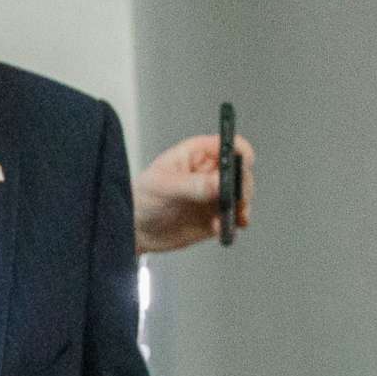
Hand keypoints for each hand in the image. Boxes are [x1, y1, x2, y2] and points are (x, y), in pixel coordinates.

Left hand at [132, 132, 255, 254]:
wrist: (132, 230)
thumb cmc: (140, 198)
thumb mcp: (164, 187)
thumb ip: (193, 185)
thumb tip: (220, 183)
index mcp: (197, 154)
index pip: (229, 145)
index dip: (241, 153)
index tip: (243, 167)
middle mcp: (210, 173)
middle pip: (241, 173)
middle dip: (243, 187)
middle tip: (236, 200)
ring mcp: (214, 196)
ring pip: (241, 197)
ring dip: (241, 208)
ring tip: (228, 219)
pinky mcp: (215, 217)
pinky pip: (234, 219)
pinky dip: (234, 224)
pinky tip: (222, 230)